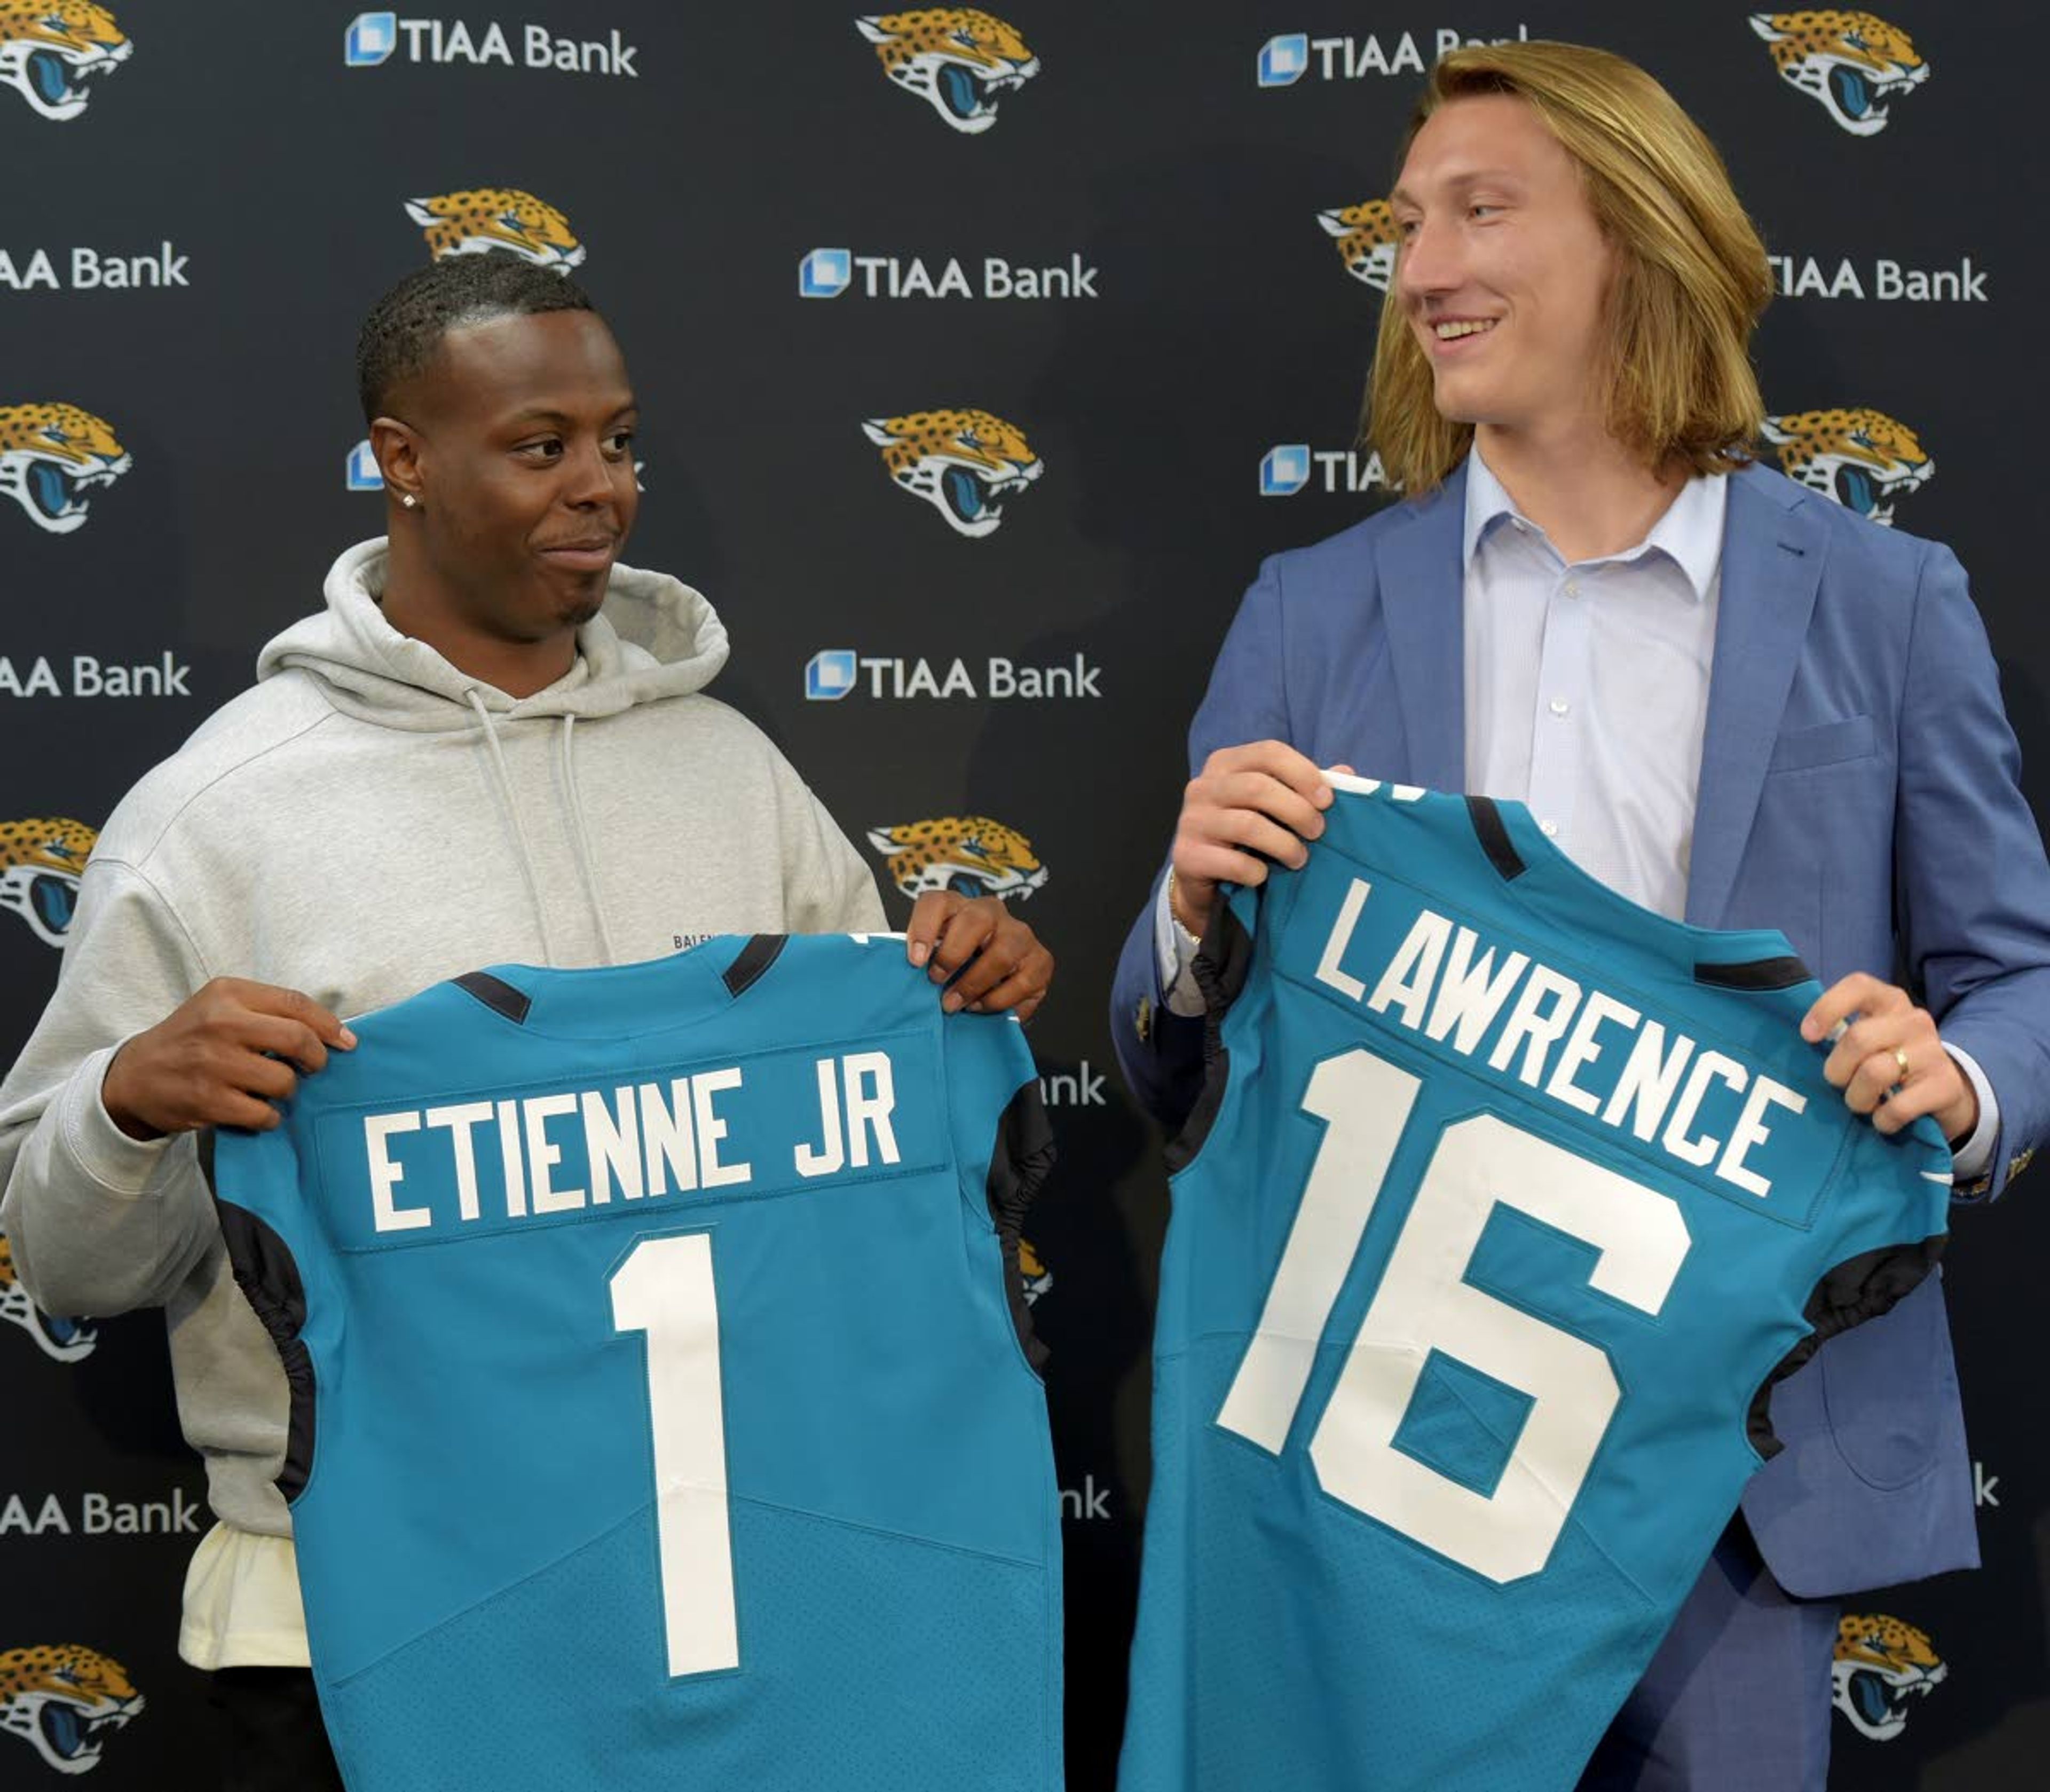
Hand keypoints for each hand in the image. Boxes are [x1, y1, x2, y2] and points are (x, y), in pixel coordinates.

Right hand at [101, 979, 356, 1139]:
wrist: (135, 1076)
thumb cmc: (192, 1039)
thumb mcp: (222, 1007)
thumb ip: (268, 1011)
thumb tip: (331, 1032)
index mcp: (228, 993)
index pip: (296, 1003)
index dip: (330, 1025)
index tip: (347, 1042)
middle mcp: (220, 1023)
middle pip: (298, 1039)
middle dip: (317, 1058)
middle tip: (315, 1068)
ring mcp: (213, 1063)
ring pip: (284, 1081)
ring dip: (289, 1091)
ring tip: (275, 1089)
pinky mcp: (207, 1100)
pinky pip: (264, 1113)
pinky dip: (270, 1117)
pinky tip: (259, 1111)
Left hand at [905, 893, 1053, 1022]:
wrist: (995, 985)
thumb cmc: (956, 970)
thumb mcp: (935, 958)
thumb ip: (921, 960)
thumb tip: (900, 977)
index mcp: (959, 907)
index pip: (937, 902)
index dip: (924, 928)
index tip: (914, 960)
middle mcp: (993, 913)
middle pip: (976, 919)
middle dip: (953, 955)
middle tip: (936, 982)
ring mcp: (1021, 935)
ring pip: (1002, 952)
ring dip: (974, 983)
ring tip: (955, 1004)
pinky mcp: (1041, 961)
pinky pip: (1022, 981)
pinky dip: (998, 1000)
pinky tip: (981, 1007)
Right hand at [1170, 742, 1345, 939]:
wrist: (1203, 875)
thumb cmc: (1245, 834)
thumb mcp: (1273, 805)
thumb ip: (1305, 787)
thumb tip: (1346, 772)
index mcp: (1225, 763)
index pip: (1269, 752)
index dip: (1304, 773)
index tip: (1327, 800)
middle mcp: (1203, 786)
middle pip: (1258, 787)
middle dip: (1298, 811)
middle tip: (1318, 832)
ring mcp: (1191, 821)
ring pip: (1248, 825)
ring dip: (1285, 845)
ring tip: (1299, 858)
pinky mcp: (1187, 855)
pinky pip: (1232, 862)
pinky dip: (1256, 871)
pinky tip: (1264, 875)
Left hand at [1800, 973, 1977, 1142]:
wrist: (1943, 1092)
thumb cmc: (1888, 1061)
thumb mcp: (1867, 1039)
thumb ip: (1840, 1033)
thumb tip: (1805, 1039)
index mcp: (1890, 1001)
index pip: (1858, 986)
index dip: (1827, 1008)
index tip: (1808, 1036)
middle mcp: (1914, 1020)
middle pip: (1858, 1038)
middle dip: (1837, 1070)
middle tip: (1839, 1083)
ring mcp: (1933, 1051)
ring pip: (1875, 1072)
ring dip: (1857, 1098)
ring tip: (1861, 1103)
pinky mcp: (1946, 1085)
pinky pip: (1898, 1108)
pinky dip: (1882, 1120)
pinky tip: (1883, 1120)